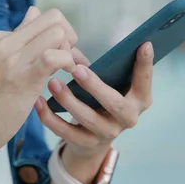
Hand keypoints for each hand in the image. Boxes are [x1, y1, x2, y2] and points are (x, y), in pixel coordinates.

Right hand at [0, 7, 77, 156]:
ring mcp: (14, 59)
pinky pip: (55, 57)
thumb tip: (32, 13)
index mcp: (1, 38)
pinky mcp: (23, 78)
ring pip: (57, 34)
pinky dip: (68, 63)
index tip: (62, 52)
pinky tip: (66, 77)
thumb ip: (17, 40)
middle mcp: (7, 43)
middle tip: (69, 61)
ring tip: (68, 72)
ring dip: (71, 52)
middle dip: (70, 37)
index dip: (60, 33)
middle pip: (54, 18)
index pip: (42, 17)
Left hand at [34, 42, 153, 157]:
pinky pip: (65, 132)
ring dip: (69, 100)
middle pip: (114, 104)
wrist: (93, 137)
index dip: (145, 66)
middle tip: (77, 69)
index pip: (145, 82)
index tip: (143, 44)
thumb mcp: (117, 85)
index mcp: (140, 100)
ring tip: (53, 82)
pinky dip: (50, 117)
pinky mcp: (85, 143)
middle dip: (95, 87)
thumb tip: (131, 39)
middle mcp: (127, 119)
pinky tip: (39, 101)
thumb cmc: (105, 99)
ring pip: (87, 119)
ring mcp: (106, 134)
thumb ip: (120, 66)